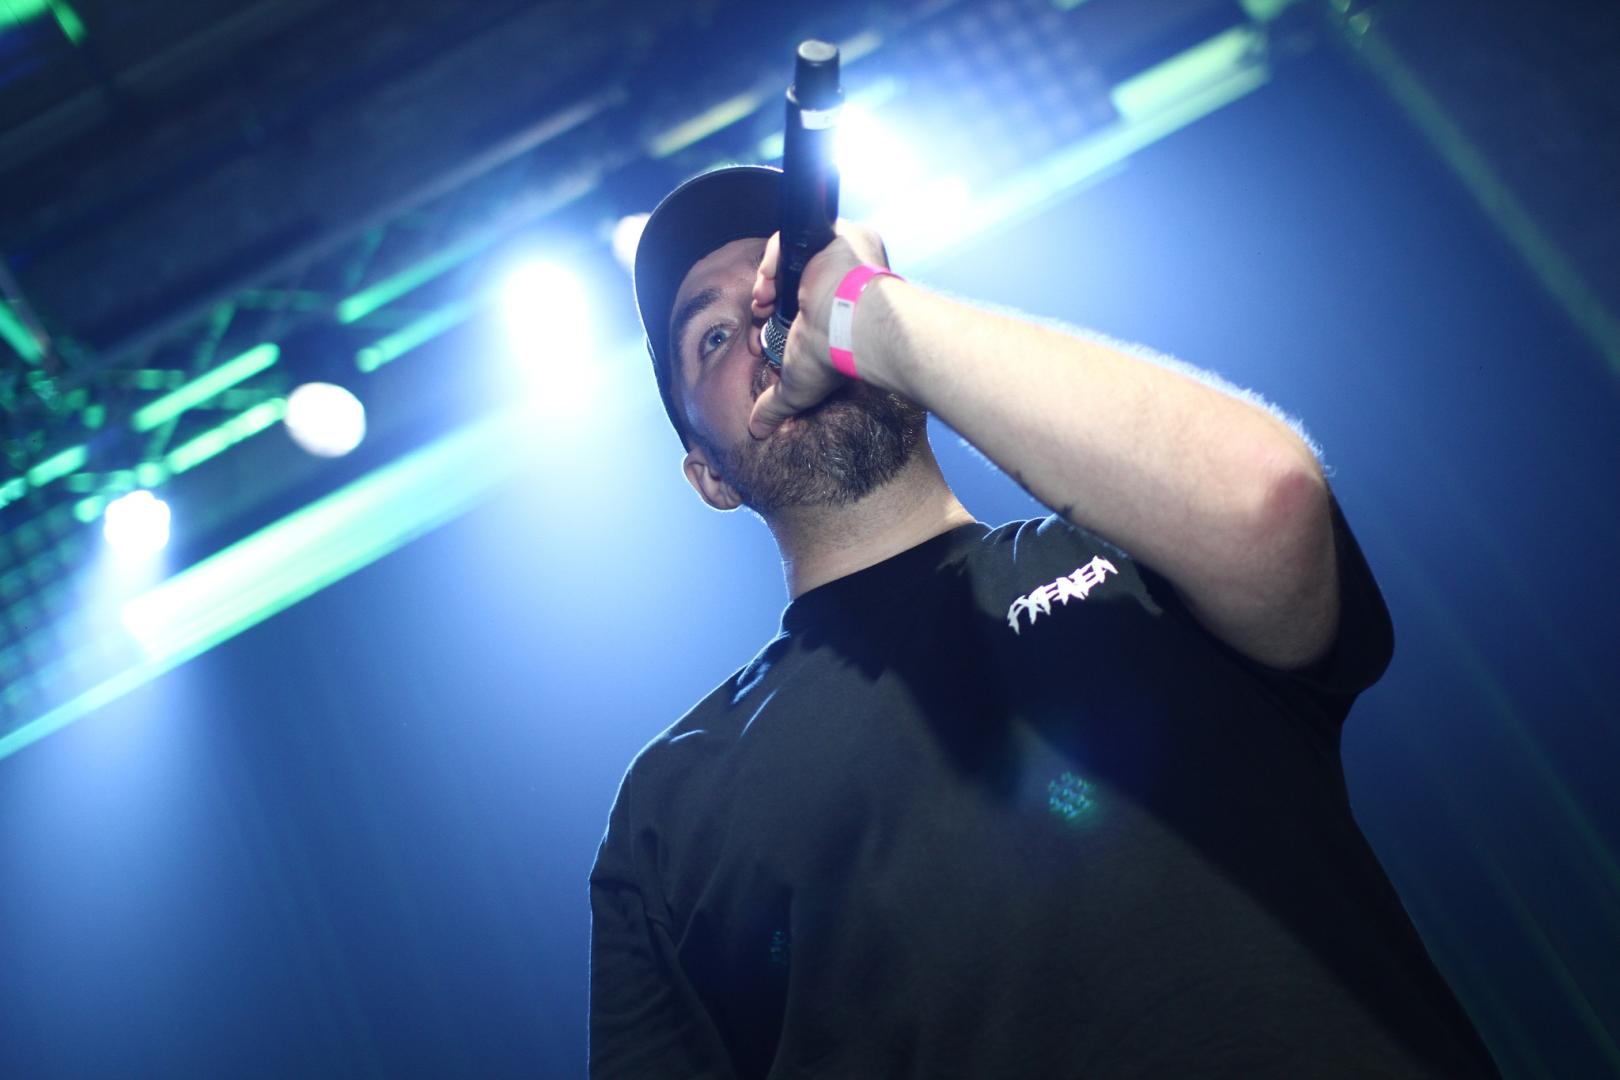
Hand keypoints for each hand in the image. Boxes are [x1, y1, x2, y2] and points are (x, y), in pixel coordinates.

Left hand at [747, 222, 889, 438]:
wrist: (855, 324)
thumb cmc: (837, 354)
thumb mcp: (798, 384)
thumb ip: (777, 404)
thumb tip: (758, 429)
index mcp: (838, 309)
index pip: (800, 302)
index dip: (775, 311)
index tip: (763, 325)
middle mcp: (841, 279)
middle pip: (794, 277)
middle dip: (770, 295)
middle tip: (761, 311)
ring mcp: (840, 254)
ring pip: (794, 255)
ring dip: (770, 277)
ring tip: (763, 298)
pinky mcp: (835, 235)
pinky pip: (795, 236)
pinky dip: (775, 256)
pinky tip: (770, 279)